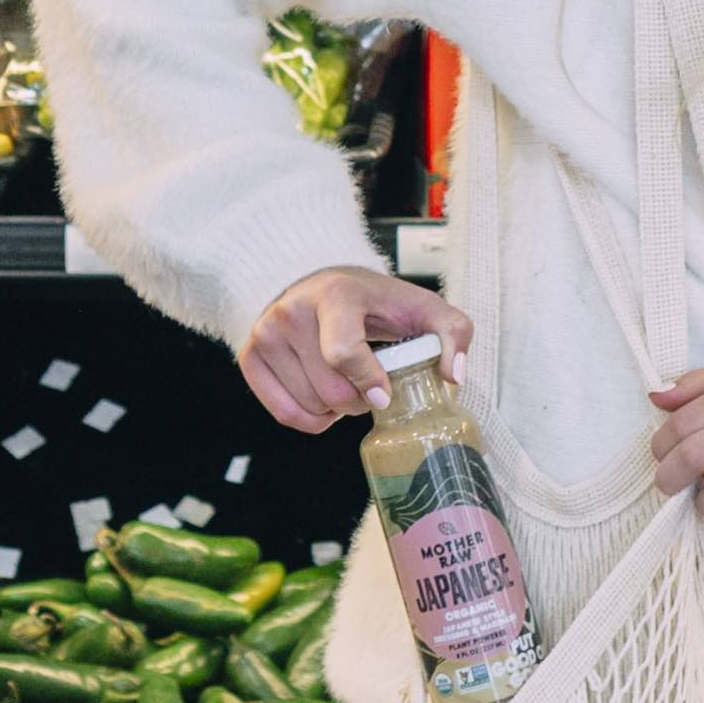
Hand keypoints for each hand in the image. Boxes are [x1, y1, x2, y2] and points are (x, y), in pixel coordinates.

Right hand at [240, 266, 475, 433]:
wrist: (320, 283)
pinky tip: (323, 398)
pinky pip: (284, 414)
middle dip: (357, 400)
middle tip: (368, 385)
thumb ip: (453, 333)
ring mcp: (266, 333)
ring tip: (344, 383)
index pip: (342, 352)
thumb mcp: (422, 307)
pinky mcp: (250, 356)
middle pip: (330, 390)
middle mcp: (292, 311)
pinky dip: (311, 419)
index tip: (383, 395)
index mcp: (336, 294)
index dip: (367, 382)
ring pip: (309, 405)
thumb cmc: (375, 302)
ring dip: (335, 410)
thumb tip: (453, 375)